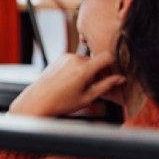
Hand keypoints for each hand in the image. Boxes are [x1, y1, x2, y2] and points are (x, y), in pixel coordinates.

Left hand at [8, 50, 125, 117]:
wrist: (37, 100)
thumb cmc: (60, 103)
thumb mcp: (87, 98)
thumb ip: (106, 86)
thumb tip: (121, 78)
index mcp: (84, 69)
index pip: (108, 56)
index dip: (114, 64)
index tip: (114, 73)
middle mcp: (75, 59)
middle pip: (96, 61)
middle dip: (99, 72)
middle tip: (93, 87)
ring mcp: (66, 57)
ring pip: (86, 61)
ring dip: (87, 71)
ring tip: (79, 86)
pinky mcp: (60, 58)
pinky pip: (75, 61)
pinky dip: (78, 69)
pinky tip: (71, 82)